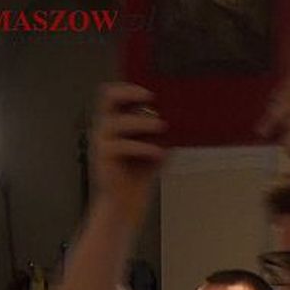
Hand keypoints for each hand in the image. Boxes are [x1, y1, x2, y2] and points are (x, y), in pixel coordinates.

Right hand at [91, 83, 165, 217]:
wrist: (127, 202)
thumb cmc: (140, 173)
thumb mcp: (157, 148)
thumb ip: (164, 134)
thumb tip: (185, 119)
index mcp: (117, 121)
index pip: (114, 94)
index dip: (129, 88)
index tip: (150, 90)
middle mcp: (106, 128)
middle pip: (108, 99)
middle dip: (130, 93)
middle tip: (151, 98)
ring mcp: (103, 142)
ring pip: (117, 122)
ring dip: (141, 122)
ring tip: (162, 126)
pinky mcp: (104, 158)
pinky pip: (122, 146)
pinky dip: (143, 147)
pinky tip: (158, 152)